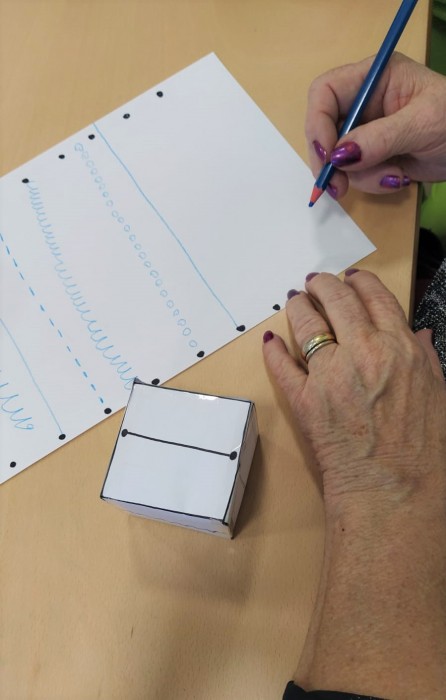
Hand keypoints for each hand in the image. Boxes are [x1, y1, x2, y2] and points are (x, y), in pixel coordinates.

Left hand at [263, 270, 445, 510]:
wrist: (393, 490)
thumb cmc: (423, 448)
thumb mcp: (437, 393)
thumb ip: (424, 358)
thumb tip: (416, 333)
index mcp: (398, 346)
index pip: (374, 296)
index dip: (359, 281)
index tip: (349, 278)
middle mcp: (362, 350)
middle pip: (336, 299)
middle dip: (322, 284)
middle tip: (314, 282)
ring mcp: (328, 373)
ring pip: (305, 323)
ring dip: (297, 306)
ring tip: (294, 301)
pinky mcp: (302, 398)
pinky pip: (281, 365)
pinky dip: (273, 350)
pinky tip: (270, 340)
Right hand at [305, 53, 445, 197]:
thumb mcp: (422, 124)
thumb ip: (380, 138)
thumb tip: (340, 155)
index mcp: (375, 77)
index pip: (325, 92)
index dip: (318, 123)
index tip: (328, 156)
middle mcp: (364, 102)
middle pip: (323, 129)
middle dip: (330, 161)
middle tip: (338, 187)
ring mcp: (366, 130)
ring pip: (338, 158)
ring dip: (360, 176)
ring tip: (394, 177)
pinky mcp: (371, 155)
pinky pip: (354, 174)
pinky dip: (371, 182)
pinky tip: (398, 178)